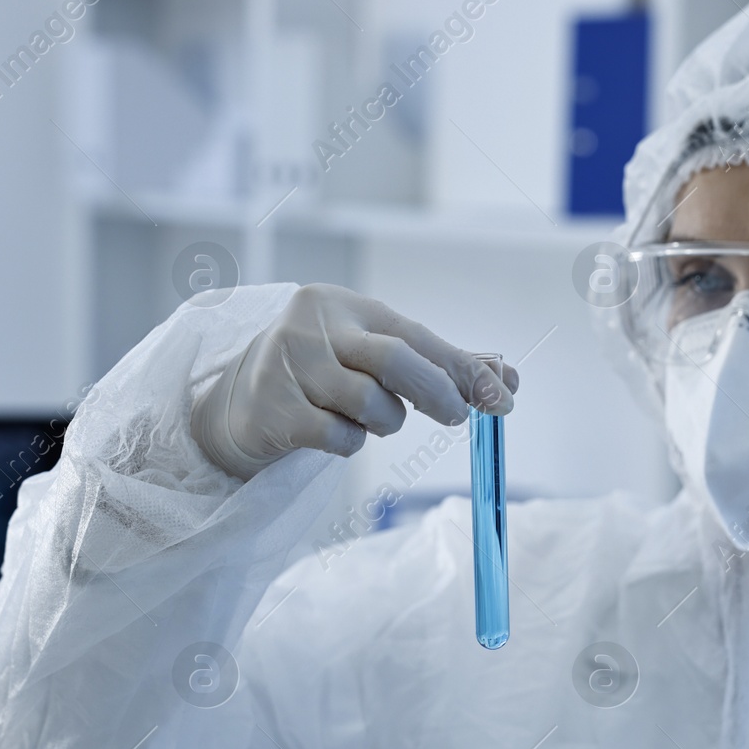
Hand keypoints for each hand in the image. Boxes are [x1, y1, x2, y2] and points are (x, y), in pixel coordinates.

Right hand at [191, 283, 518, 479]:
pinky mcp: (275, 410)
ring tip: (371, 419)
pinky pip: (338, 437)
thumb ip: (438, 363)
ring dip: (385, 422)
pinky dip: (351, 443)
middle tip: (458, 416)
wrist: (242, 402)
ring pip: (369, 404)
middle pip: (393, 360)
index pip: (416, 335)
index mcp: (345, 305)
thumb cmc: (324, 374)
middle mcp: (314, 326)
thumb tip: (506, 378)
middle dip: (436, 392)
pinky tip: (334, 432)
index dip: (463, 368)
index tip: (502, 396)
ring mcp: (289, 366)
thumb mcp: (374, 354)